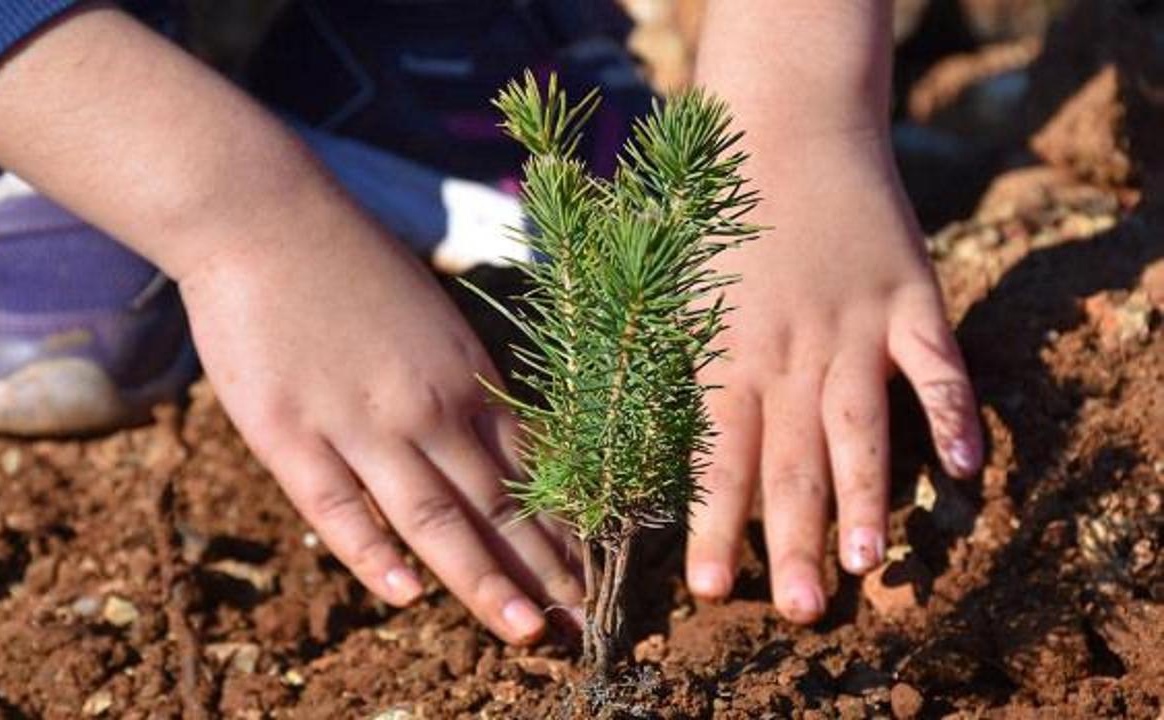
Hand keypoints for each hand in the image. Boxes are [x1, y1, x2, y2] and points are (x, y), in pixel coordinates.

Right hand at [178, 212, 582, 643]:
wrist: (263, 215)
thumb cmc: (350, 261)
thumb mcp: (431, 317)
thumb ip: (460, 382)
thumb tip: (492, 438)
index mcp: (465, 376)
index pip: (529, 470)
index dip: (563, 529)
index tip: (596, 576)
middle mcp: (426, 406)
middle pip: (496, 504)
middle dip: (544, 571)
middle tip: (584, 627)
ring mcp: (359, 422)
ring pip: (435, 517)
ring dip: (484, 579)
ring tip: (527, 632)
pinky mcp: (291, 432)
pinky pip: (339, 506)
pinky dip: (374, 553)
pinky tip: (406, 594)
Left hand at [685, 129, 983, 622]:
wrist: (781, 127)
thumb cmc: (711, 217)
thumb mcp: (673, 290)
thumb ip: (670, 368)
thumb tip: (643, 448)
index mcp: (724, 353)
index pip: (715, 456)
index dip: (713, 525)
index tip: (710, 589)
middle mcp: (789, 352)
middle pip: (791, 460)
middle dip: (793, 540)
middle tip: (800, 610)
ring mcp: (855, 326)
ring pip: (861, 426)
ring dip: (869, 497)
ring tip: (872, 565)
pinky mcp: (910, 298)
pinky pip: (937, 364)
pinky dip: (954, 411)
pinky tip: (965, 466)